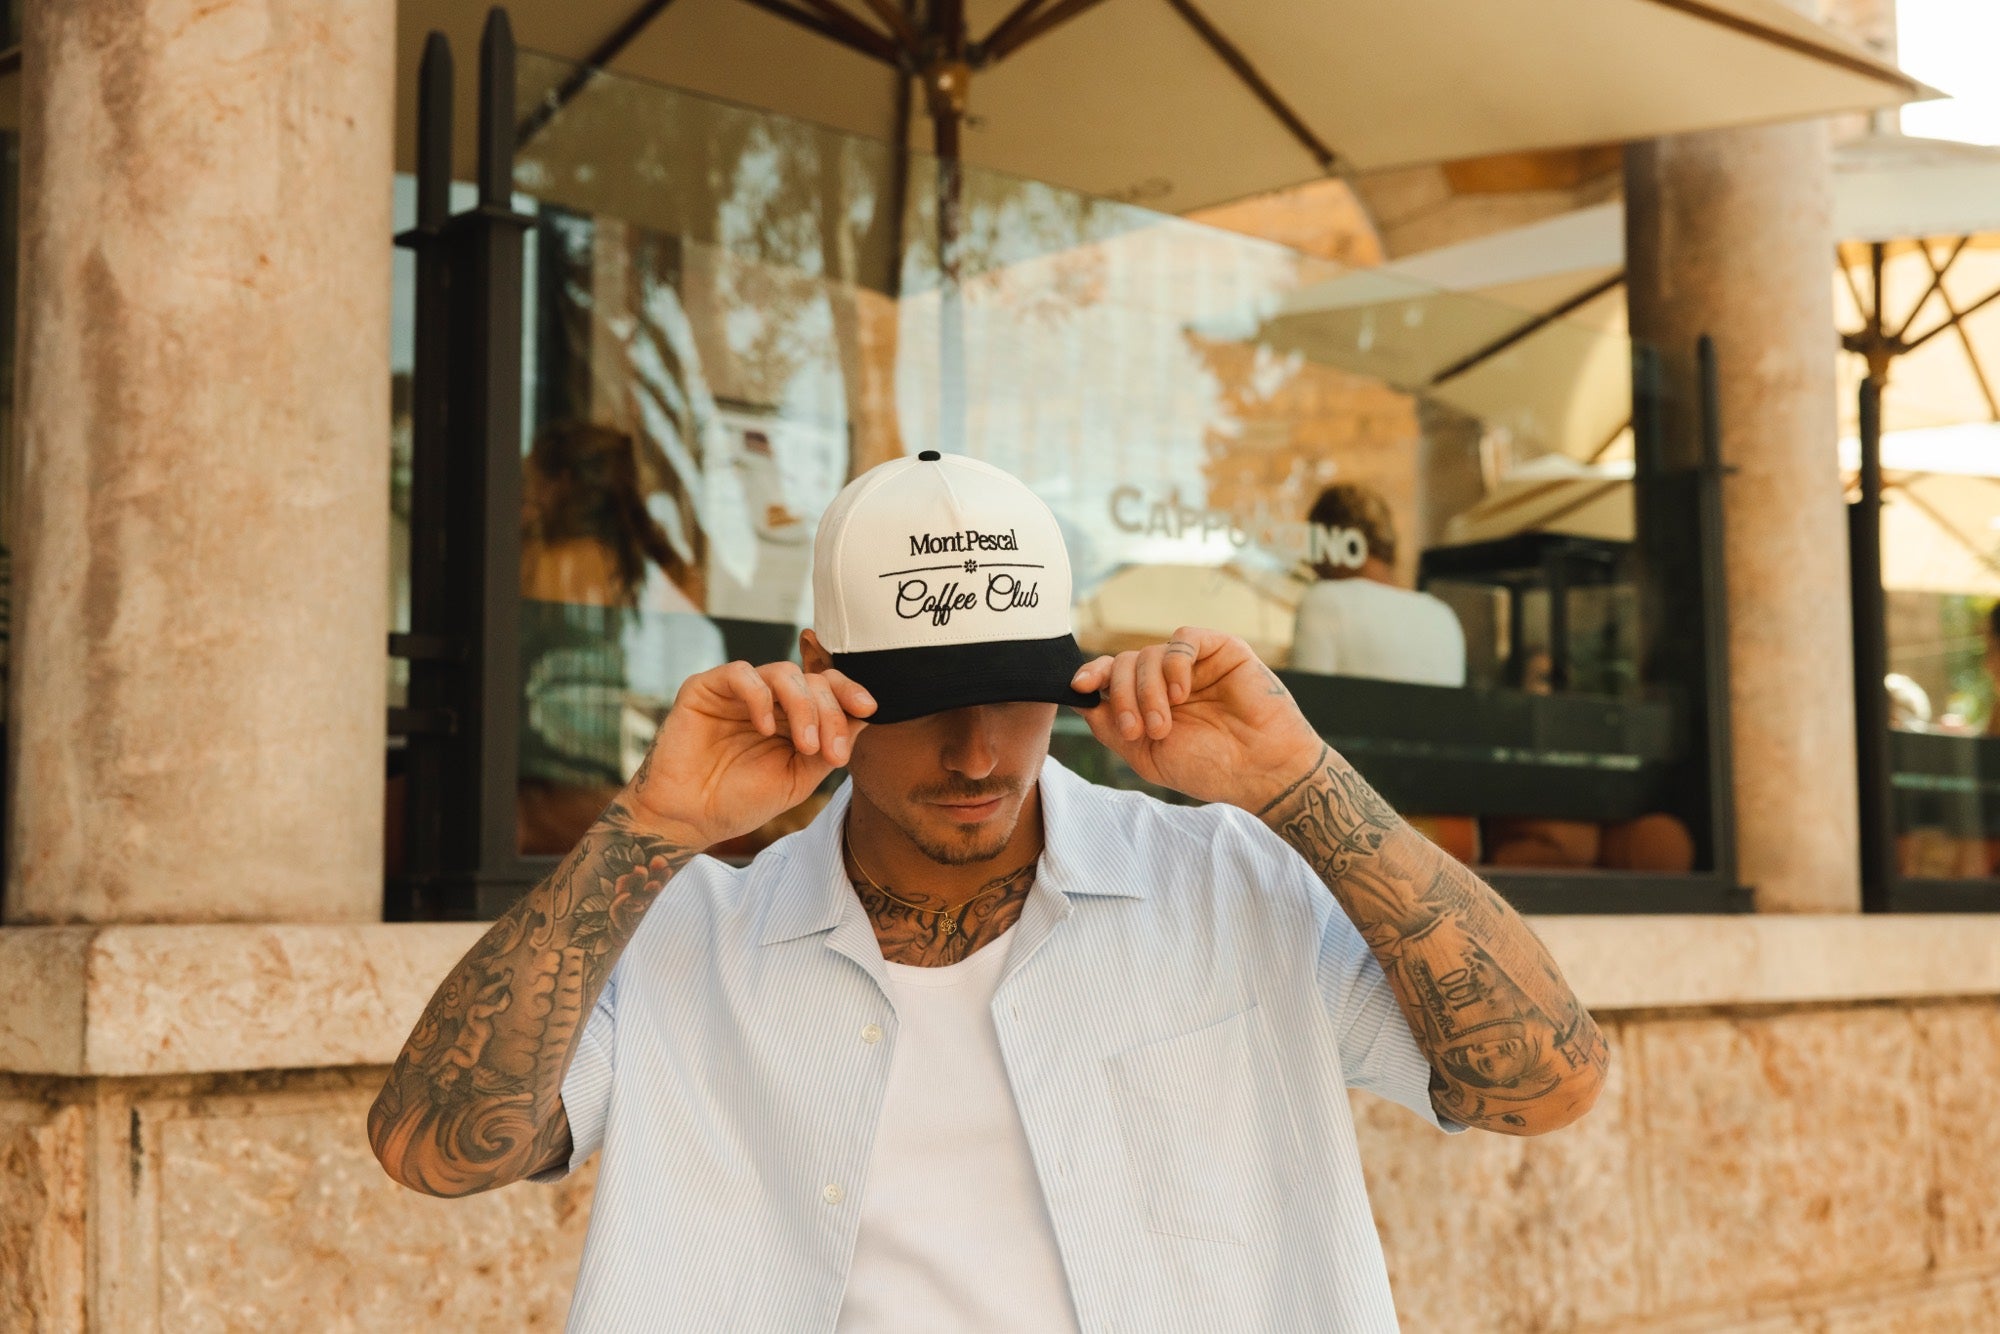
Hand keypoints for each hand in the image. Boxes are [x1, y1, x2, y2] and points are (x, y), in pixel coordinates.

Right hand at [619, 660, 876, 849]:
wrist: (688, 820)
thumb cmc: (740, 801)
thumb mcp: (797, 780)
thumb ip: (828, 750)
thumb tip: (864, 718)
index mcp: (790, 717)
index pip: (827, 688)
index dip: (850, 692)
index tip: (869, 709)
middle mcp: (767, 699)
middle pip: (812, 680)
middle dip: (830, 713)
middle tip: (830, 751)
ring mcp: (737, 692)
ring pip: (783, 673)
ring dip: (803, 706)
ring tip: (806, 744)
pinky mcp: (705, 688)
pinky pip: (741, 674)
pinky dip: (760, 697)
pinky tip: (765, 727)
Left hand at [1070, 626, 1323, 809]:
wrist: (1260, 771)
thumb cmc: (1209, 768)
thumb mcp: (1147, 755)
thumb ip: (1112, 726)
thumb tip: (1078, 699)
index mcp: (1150, 701)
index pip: (1112, 674)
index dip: (1093, 673)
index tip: (1079, 685)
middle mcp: (1169, 679)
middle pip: (1124, 663)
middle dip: (1123, 695)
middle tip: (1140, 730)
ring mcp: (1194, 664)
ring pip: (1148, 654)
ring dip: (1148, 691)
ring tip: (1164, 724)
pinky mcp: (1222, 649)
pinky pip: (1182, 640)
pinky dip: (1174, 665)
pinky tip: (1182, 693)